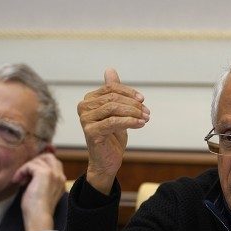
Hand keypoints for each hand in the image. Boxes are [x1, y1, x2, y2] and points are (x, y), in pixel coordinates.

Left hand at [12, 150, 66, 230]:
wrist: (39, 217)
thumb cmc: (37, 209)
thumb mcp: (41, 192)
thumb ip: (41, 181)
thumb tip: (29, 172)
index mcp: (61, 181)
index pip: (53, 163)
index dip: (40, 165)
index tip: (28, 176)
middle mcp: (60, 176)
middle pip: (48, 157)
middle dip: (34, 162)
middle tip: (25, 174)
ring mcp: (54, 174)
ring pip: (37, 160)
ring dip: (26, 168)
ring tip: (20, 180)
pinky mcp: (45, 173)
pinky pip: (30, 165)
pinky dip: (22, 171)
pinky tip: (18, 181)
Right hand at [77, 68, 149, 193]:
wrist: (107, 160)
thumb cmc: (112, 136)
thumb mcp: (116, 111)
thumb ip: (113, 92)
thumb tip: (110, 69)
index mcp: (89, 99)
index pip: (111, 88)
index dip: (129, 92)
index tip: (143, 100)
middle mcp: (83, 107)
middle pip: (113, 97)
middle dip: (133, 104)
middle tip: (147, 112)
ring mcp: (85, 120)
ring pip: (113, 108)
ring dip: (133, 112)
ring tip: (145, 118)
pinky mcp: (90, 132)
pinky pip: (113, 122)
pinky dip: (130, 122)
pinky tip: (141, 124)